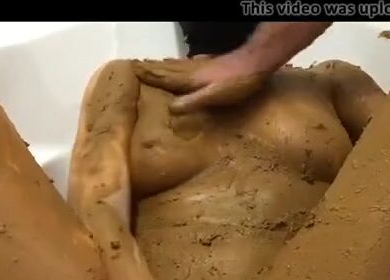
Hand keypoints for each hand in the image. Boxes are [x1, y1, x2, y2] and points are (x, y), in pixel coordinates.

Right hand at [133, 54, 268, 113]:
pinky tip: (188, 62)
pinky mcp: (215, 65)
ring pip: (180, 66)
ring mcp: (205, 67)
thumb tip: (170, 108)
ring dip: (165, 66)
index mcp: (191, 79)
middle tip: (137, 66)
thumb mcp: (214, 96)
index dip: (149, 75)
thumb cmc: (237, 83)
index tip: (132, 71)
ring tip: (155, 65)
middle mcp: (194, 71)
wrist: (257, 62)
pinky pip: (193, 64)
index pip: (165, 77)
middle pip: (169, 69)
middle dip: (152, 68)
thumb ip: (193, 102)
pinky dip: (185, 64)